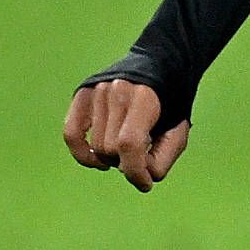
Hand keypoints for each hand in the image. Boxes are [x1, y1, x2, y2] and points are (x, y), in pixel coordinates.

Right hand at [64, 78, 188, 191]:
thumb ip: (162, 159)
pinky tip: (99, 162)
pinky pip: (71, 134)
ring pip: (96, 146)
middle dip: (127, 161)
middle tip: (141, 153)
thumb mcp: (179, 130)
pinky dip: (83, 154)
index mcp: (144, 97)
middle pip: (111, 148)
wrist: (161, 64)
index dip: (136, 171)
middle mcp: (115, 91)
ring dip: (112, 156)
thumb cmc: (171, 103)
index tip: (145, 184)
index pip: (129, 143)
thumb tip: (137, 176)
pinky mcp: (82, 94)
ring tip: (128, 146)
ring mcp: (96, 90)